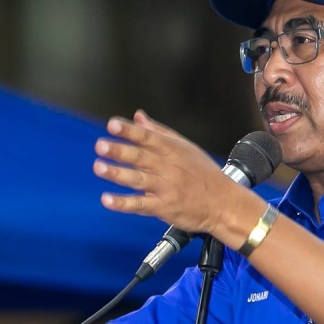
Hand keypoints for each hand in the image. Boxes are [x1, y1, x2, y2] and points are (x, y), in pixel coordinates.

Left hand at [93, 110, 238, 235]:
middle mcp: (168, 168)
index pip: (148, 137)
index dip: (129, 131)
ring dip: (117, 173)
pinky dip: (123, 203)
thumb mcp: (186, 147)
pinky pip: (140, 204)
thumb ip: (159, 132)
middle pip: (141, 157)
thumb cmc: (205, 174)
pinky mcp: (163, 207)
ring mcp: (166, 188)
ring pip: (138, 179)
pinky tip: (107, 200)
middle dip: (120, 150)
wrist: (224, 203)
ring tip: (99, 167)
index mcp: (173, 150)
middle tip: (101, 145)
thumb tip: (138, 116)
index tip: (112, 125)